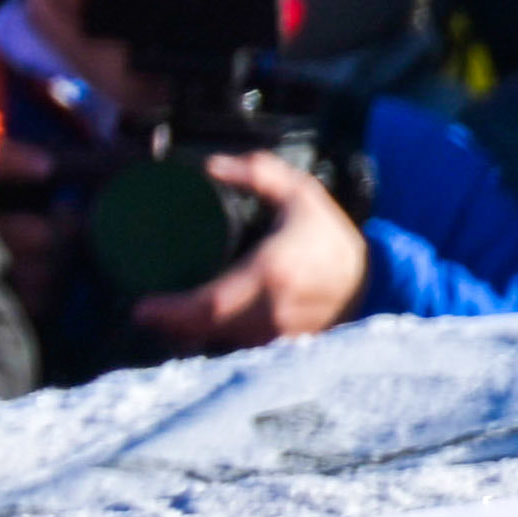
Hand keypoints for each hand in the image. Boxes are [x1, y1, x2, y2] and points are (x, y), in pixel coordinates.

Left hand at [128, 156, 371, 347]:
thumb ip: (260, 172)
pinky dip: (219, 345)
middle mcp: (274, 311)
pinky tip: (198, 336)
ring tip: (166, 322)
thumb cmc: (330, 236)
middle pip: (210, 329)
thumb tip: (211, 166)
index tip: (142, 308)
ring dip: (192, 337)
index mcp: (271, 273)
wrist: (375, 280)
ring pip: (225, 343)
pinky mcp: (289, 348)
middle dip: (173, 326)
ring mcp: (282, 335)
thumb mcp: (301, 194)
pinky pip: (244, 350)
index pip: (211, 303)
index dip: (173, 311)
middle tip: (145, 313)